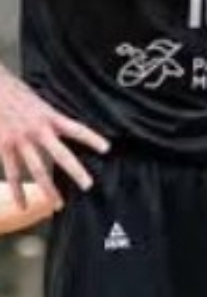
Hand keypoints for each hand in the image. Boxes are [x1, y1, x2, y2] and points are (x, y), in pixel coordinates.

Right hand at [0, 68, 109, 207]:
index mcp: (49, 116)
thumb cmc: (13, 90)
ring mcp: (20, 140)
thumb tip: (61, 127)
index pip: (75, 128)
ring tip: (58, 205)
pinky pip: (12, 173)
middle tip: (88, 185)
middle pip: (60, 154)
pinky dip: (17, 191)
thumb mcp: (37, 99)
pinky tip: (22, 204)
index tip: (106, 148)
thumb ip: (49, 116)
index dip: (91, 138)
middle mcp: (37, 129)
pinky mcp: (4, 146)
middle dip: (75, 171)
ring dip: (49, 189)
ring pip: (37, 170)